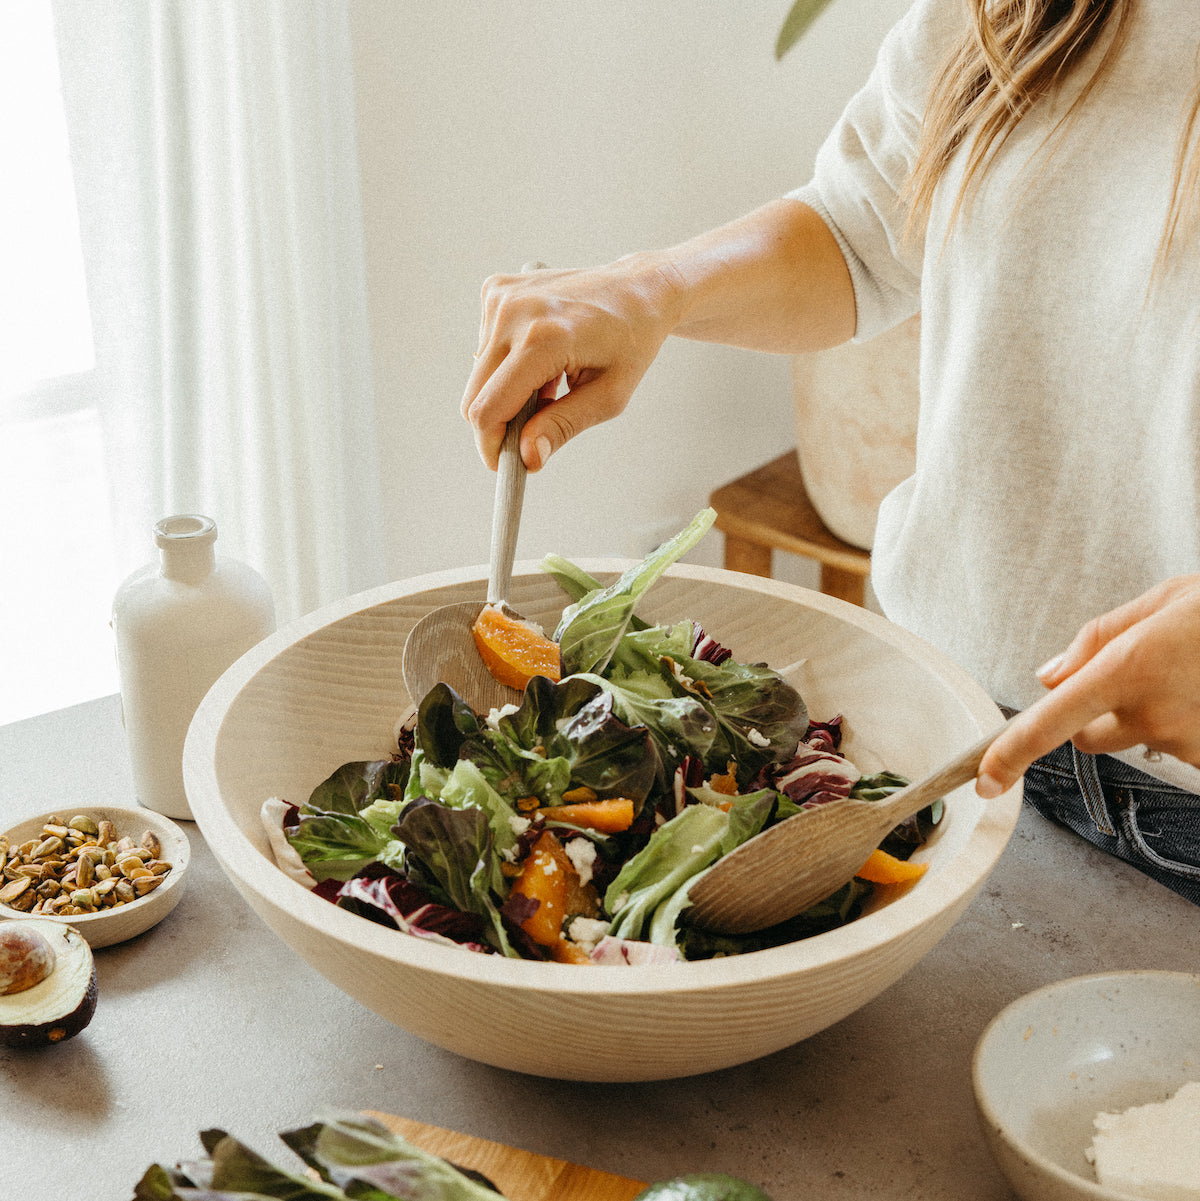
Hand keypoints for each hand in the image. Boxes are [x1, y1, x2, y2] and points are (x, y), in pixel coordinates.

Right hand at [460, 256, 683, 470]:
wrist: (637, 289)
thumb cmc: (630, 342)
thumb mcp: (609, 395)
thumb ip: (564, 426)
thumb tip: (528, 457)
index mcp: (543, 339)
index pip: (489, 408)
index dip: (491, 445)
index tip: (503, 464)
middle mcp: (514, 313)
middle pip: (474, 395)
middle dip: (498, 422)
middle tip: (537, 425)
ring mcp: (501, 297)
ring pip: (477, 375)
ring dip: (506, 390)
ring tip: (550, 381)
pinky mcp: (496, 291)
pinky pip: (483, 348)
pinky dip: (506, 362)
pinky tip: (539, 354)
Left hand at [977, 575, 1199, 796]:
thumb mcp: (1160, 603)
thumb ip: (1095, 639)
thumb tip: (1048, 676)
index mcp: (1126, 670)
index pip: (1050, 724)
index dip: (1011, 755)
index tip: (986, 782)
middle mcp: (1153, 714)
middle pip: (1089, 738)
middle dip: (1098, 716)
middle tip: (1143, 676)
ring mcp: (1188, 742)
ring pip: (1140, 741)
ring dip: (1152, 718)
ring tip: (1192, 677)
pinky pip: (1181, 749)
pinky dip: (1187, 727)